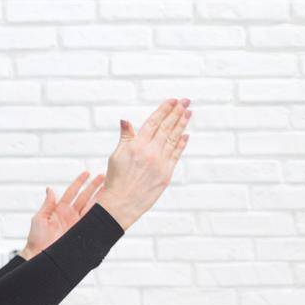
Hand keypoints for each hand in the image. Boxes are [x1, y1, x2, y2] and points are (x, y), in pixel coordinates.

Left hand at [24, 170, 105, 256]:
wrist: (41, 256)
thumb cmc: (37, 239)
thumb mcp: (40, 219)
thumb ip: (47, 204)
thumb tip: (49, 189)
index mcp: (61, 210)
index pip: (72, 192)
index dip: (80, 182)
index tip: (87, 172)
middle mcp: (71, 215)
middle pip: (85, 197)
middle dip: (95, 186)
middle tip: (105, 176)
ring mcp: (78, 223)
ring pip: (92, 206)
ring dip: (101, 197)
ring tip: (110, 187)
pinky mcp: (83, 231)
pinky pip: (94, 220)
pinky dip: (102, 213)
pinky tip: (108, 205)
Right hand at [97, 97, 193, 229]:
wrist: (121, 203)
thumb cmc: (115, 179)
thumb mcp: (116, 156)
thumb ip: (125, 137)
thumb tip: (125, 120)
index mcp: (136, 145)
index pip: (153, 122)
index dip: (163, 110)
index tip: (172, 101)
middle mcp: (150, 151)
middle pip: (166, 128)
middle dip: (177, 113)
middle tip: (185, 101)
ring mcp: (160, 162)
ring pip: (173, 139)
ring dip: (181, 125)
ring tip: (188, 113)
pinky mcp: (167, 173)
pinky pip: (176, 155)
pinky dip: (181, 144)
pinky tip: (185, 136)